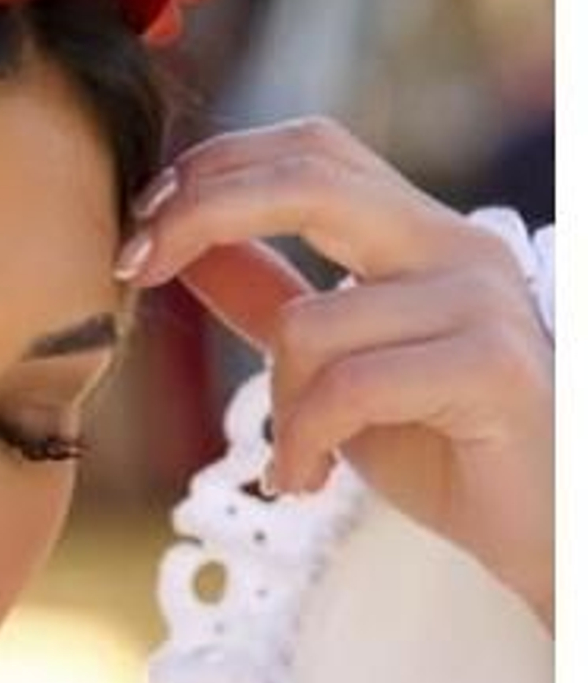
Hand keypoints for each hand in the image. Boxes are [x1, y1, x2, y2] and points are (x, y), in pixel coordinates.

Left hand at [117, 118, 553, 632]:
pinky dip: (305, 443)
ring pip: (309, 323)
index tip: (139, 232)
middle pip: (308, 174)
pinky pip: (349, 388)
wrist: (548, 533)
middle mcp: (457, 247)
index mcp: (420, 235)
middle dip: (200, 213)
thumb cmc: (446, 450)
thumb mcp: (335, 372)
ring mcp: (481, 301)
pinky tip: (307, 484)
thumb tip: (190, 249)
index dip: (213, 171)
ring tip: (294, 464)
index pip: (310, 149)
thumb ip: (271, 303)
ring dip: (274, 408)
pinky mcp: (493, 366)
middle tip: (136, 269)